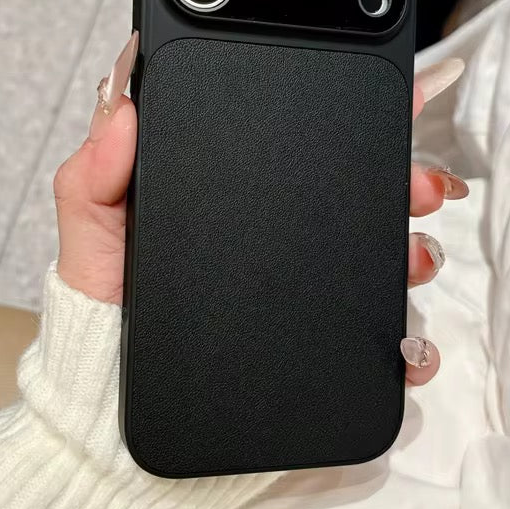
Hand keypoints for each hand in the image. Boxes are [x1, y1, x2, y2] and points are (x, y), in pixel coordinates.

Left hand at [54, 33, 465, 385]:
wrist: (113, 411)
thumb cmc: (102, 314)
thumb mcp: (91, 233)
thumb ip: (96, 173)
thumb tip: (125, 108)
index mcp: (234, 198)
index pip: (298, 147)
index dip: (350, 118)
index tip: (392, 97)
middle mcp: (275, 241)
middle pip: (355, 199)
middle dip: (403, 181)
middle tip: (419, 184)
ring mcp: (299, 295)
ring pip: (377, 262)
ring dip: (416, 252)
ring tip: (415, 259)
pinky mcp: (312, 350)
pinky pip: (373, 344)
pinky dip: (407, 345)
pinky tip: (407, 346)